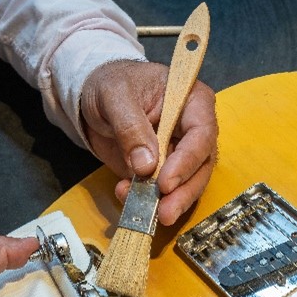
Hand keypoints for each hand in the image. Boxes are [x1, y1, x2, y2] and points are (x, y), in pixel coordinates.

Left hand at [81, 60, 217, 225]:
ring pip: (187, 184)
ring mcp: (180, 154)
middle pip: (201, 166)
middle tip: (165, 212)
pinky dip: (147, 200)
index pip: (202, 133)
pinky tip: (126, 196)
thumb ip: (130, 127)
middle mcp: (192, 130)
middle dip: (184, 192)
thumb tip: (146, 165)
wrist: (94, 98)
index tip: (166, 182)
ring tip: (147, 213)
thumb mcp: (115, 96)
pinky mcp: (163, 172)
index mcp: (191, 101)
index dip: (187, 160)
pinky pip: (163, 192)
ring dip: (169, 203)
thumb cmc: (111, 84)